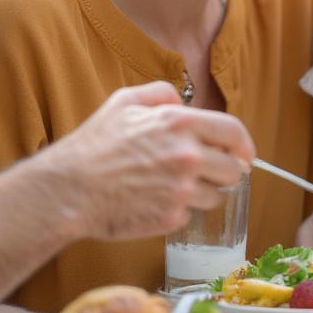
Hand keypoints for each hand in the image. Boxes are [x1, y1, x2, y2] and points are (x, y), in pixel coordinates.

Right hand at [45, 81, 255, 240]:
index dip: (244, 145)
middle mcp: (188, 156)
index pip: (234, 133)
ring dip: (202, 193)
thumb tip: (182, 102)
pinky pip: (190, 215)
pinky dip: (178, 211)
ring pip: (215, 196)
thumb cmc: (94, 145)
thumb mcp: (124, 101)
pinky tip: (154, 201)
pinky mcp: (171, 218)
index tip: (244, 155)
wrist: (68, 189)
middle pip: (233, 170)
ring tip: (171, 187)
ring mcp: (181, 190)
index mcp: (180, 124)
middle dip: (223, 171)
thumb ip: (161, 94)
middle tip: (202, 172)